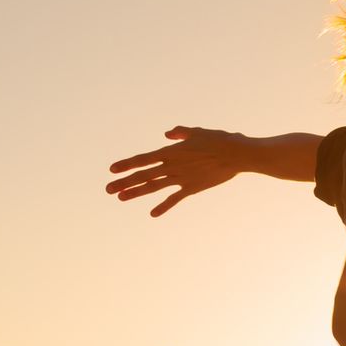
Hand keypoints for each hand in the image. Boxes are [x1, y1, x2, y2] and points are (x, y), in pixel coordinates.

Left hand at [105, 126, 246, 217]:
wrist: (237, 155)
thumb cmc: (219, 140)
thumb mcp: (198, 132)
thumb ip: (180, 132)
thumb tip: (167, 133)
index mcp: (172, 151)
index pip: (143, 159)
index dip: (127, 164)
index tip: (112, 170)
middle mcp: (173, 166)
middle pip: (144, 175)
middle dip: (124, 182)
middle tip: (108, 189)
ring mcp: (181, 178)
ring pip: (154, 186)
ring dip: (136, 192)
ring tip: (120, 198)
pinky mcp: (192, 188)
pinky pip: (174, 198)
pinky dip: (164, 206)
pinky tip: (153, 213)